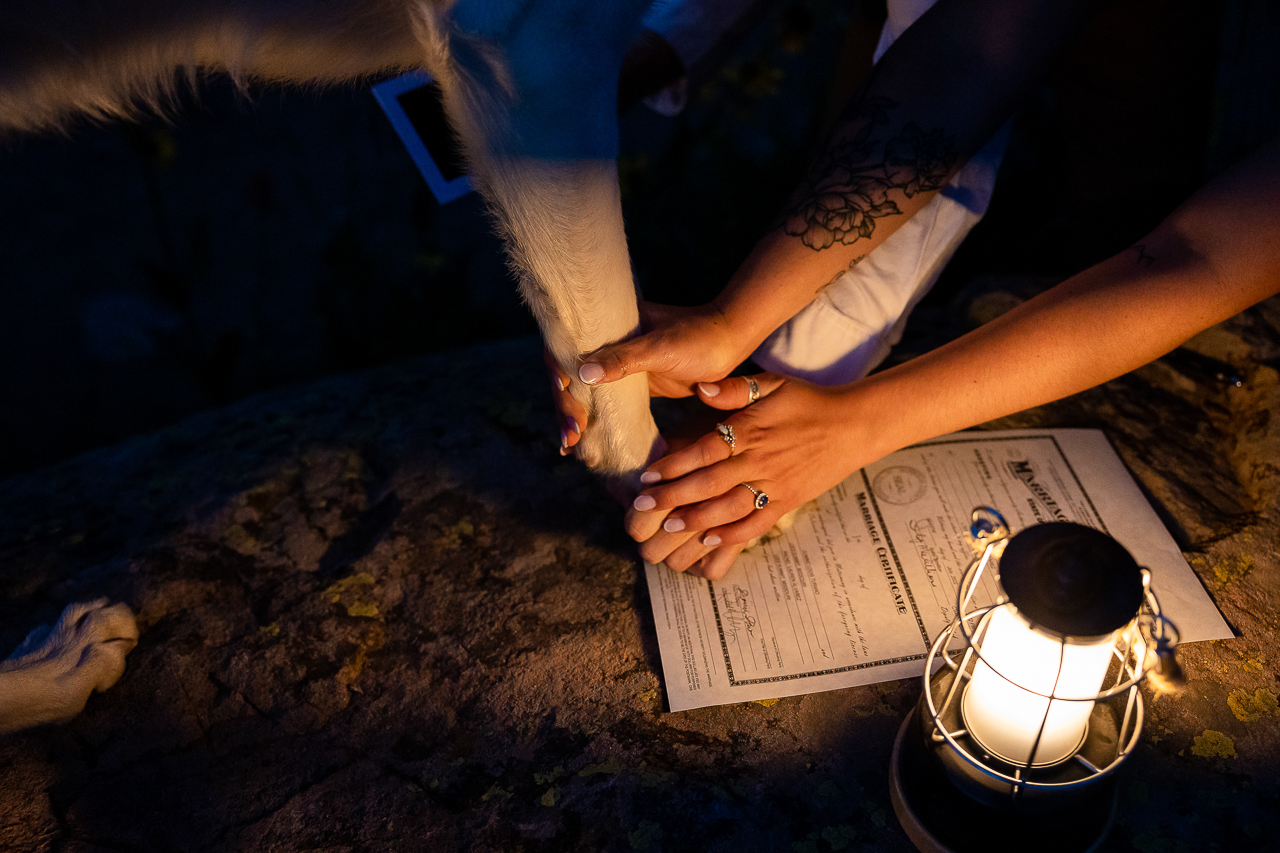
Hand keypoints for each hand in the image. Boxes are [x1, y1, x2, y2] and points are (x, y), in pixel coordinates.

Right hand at [551, 301, 751, 454]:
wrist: (731, 342)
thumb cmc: (698, 337)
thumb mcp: (660, 347)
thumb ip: (623, 359)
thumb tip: (582, 374)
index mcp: (607, 326)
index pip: (566, 349)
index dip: (558, 375)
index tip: (566, 397)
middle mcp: (606, 345)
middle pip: (571, 377)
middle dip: (565, 407)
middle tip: (570, 439)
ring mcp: (619, 367)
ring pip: (585, 393)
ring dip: (575, 418)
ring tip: (569, 448)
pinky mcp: (634, 385)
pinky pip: (606, 404)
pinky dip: (594, 422)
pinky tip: (584, 444)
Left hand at [625, 373, 888, 579]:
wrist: (854, 424)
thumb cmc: (809, 401)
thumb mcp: (773, 384)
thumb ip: (736, 389)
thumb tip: (703, 388)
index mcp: (751, 431)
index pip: (706, 450)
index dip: (675, 463)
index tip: (649, 473)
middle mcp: (760, 461)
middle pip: (710, 482)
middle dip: (675, 495)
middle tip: (645, 505)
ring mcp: (774, 485)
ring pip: (730, 507)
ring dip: (698, 518)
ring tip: (669, 526)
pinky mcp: (788, 501)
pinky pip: (757, 522)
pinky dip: (734, 535)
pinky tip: (710, 541)